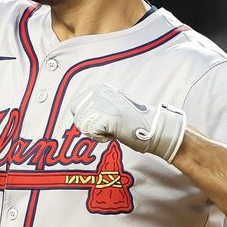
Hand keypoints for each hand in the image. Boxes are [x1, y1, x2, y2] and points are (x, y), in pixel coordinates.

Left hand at [69, 83, 186, 161]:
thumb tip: (79, 113)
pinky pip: (92, 134)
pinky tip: (114, 132)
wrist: (150, 125)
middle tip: (107, 127)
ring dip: (96, 132)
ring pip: (83, 126)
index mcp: (97, 88)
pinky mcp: (101, 117)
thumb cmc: (132, 119)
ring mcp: (98, 104)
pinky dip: (102, 138)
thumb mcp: (111, 105)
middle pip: (78, 117)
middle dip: (89, 127)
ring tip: (112, 128)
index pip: (76, 107)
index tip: (100, 122)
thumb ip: (96, 106)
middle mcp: (95, 93)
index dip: (86, 119)